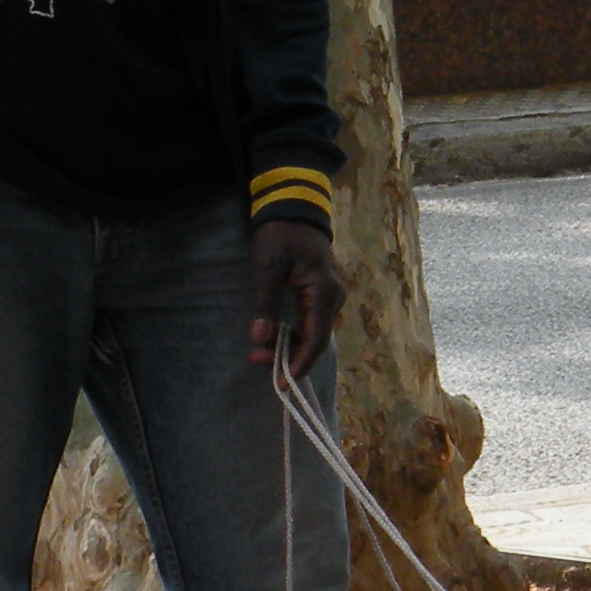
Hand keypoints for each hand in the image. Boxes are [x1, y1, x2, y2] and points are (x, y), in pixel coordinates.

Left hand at [248, 219, 345, 376]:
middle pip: (316, 339)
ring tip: (260, 353)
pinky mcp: (322, 294)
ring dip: (290, 346)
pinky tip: (275, 338)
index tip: (283, 382)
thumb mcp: (267, 267)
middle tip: (256, 360)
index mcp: (324, 292)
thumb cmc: (280, 235)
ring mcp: (330, 296)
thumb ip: (265, 303)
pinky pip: (311, 322)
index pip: (317, 338)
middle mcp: (334, 298)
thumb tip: (260, 338)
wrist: (294, 209)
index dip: (301, 362)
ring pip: (313, 332)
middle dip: (289, 356)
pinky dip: (294, 334)